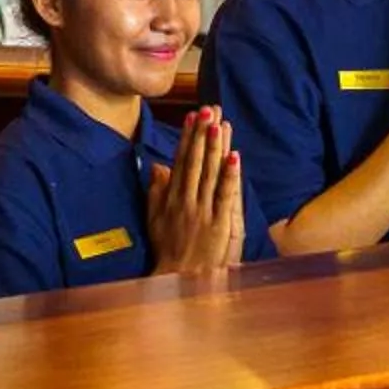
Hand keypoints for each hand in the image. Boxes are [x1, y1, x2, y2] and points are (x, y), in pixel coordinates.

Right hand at [148, 109, 244, 275]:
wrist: (179, 279)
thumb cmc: (167, 250)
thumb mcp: (154, 219)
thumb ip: (156, 191)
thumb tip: (157, 166)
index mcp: (172, 198)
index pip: (181, 161)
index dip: (187, 137)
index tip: (193, 116)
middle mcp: (186, 200)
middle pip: (196, 161)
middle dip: (203, 134)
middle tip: (209, 110)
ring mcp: (203, 211)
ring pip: (210, 173)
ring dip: (215, 147)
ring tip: (220, 124)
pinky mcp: (218, 224)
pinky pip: (224, 195)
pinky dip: (230, 176)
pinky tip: (234, 157)